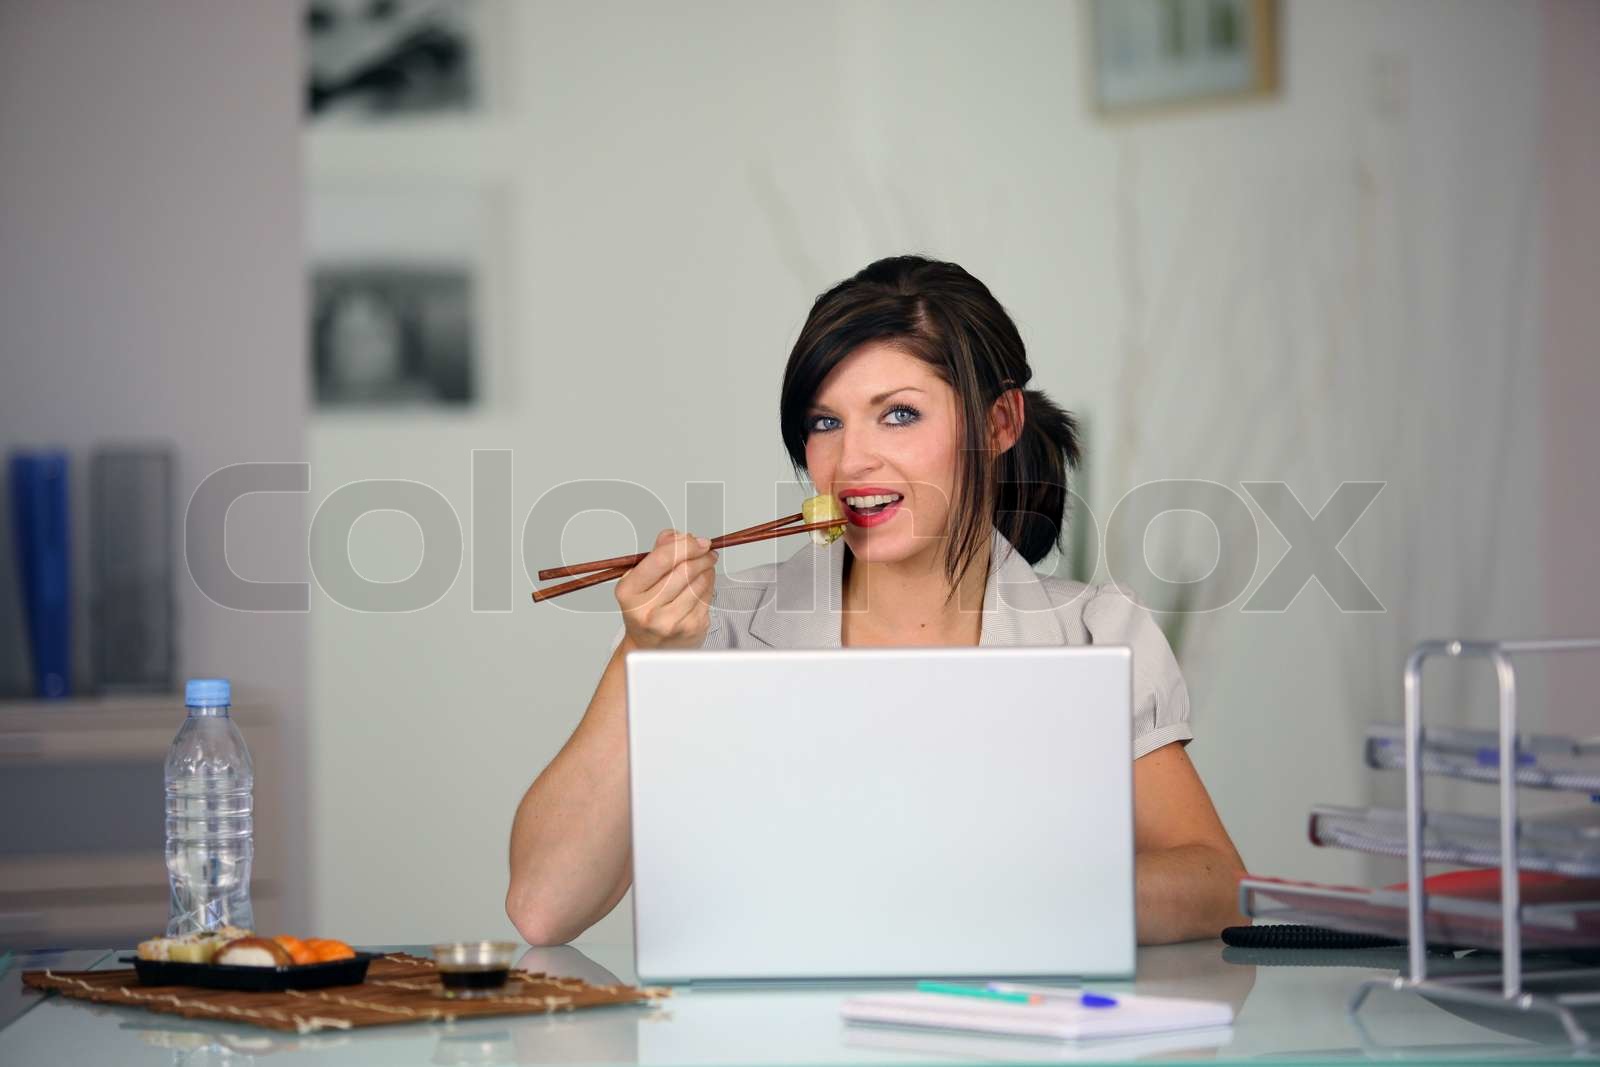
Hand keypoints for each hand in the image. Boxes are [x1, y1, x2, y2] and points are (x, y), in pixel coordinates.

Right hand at [615, 529, 717, 650]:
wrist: (649, 648)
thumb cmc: (645, 610)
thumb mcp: (640, 580)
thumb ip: (657, 552)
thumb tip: (676, 536)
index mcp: (629, 591)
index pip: (662, 559)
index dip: (685, 545)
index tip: (698, 541)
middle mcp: (646, 609)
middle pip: (684, 570)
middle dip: (701, 555)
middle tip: (707, 551)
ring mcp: (670, 622)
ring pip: (699, 582)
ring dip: (707, 569)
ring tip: (704, 566)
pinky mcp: (691, 629)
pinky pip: (708, 597)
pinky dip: (709, 585)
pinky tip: (702, 585)